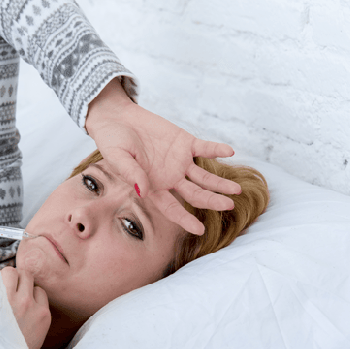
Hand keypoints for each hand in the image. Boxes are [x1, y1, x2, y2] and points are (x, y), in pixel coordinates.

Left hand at [1, 267, 51, 348]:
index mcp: (43, 315)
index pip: (39, 290)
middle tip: (5, 289)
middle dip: (17, 280)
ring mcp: (11, 299)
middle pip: (26, 276)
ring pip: (11, 272)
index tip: (19, 297)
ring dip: (3, 277)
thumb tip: (30, 336)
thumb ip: (35, 336)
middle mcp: (29, 303)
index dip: (28, 291)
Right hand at [85, 79, 241, 234]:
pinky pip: (205, 148)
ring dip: (220, 183)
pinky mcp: (185, 142)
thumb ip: (131, 173)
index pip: (171, 208)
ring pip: (204, 176)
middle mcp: (170, 178)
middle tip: (227, 205)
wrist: (117, 118)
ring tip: (237, 190)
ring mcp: (179, 161)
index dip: (185, 219)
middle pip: (195, 194)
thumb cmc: (112, 141)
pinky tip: (229, 152)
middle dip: (211, 201)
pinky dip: (217, 150)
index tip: (199, 229)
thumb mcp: (117, 157)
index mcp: (153, 187)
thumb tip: (142, 191)